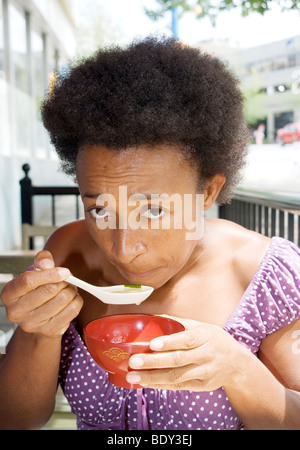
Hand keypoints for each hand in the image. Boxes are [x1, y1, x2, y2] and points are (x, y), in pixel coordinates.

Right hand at [1, 250, 82, 337]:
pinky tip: (71, 299)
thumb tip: (46, 264)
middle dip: (64, 282)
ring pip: (62, 300)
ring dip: (71, 291)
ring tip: (69, 289)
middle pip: (48, 290)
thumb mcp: (35, 272)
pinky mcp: (48, 331)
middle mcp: (16, 312)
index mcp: (9, 294)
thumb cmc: (36, 291)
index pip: (28, 281)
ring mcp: (32, 324)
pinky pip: (72, 311)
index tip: (64, 271)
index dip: (49, 274)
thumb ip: (41, 261)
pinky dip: (77, 301)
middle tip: (67, 280)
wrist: (37, 318)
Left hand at [126, 316, 245, 390]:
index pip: (186, 340)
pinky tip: (145, 383)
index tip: (152, 344)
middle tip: (134, 362)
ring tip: (133, 376)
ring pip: (176, 376)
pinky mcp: (201, 386)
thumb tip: (153, 317)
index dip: (169, 343)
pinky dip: (160, 385)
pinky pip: (178, 386)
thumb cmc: (213, 340)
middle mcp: (206, 355)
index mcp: (205, 336)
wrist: (236, 364)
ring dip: (153, 377)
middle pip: (178, 360)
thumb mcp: (201, 327)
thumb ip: (178, 323)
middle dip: (153, 362)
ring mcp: (204, 372)